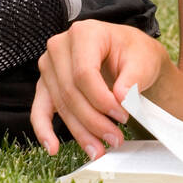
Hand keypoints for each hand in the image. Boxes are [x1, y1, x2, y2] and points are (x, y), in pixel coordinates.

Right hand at [31, 20, 167, 159]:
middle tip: (114, 138)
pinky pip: (39, 110)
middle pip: (70, 91)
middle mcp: (60, 47)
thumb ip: (133, 78)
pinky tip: (52, 148)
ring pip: (60, 105)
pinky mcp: (47, 85)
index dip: (101, 99)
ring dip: (79, 132)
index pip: (84, 73)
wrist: (129, 56)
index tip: (122, 116)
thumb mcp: (142, 60)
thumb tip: (120, 98)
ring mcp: (50, 66)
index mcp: (84, 33)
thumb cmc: (134, 53)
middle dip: (93, 121)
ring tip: (99, 149)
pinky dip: (44, 130)